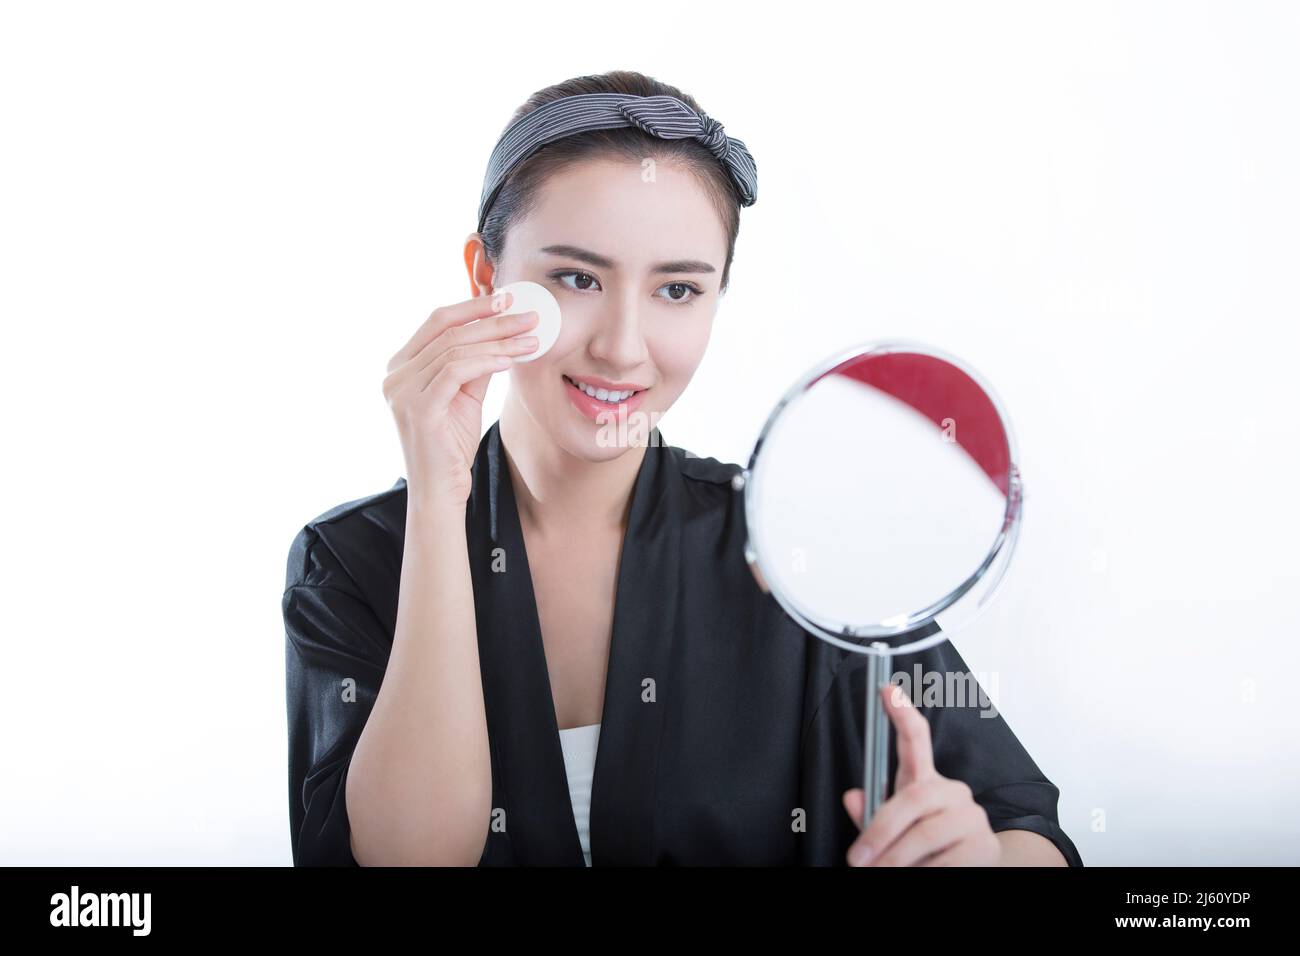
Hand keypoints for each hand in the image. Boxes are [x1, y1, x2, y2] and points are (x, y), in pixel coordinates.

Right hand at [382, 290, 538, 505]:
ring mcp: (402, 391)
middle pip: (448, 330)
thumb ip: (475, 363)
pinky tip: (510, 360)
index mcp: (401, 366)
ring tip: (530, 340)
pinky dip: (487, 361)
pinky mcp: (418, 408)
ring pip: (455, 348)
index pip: (437, 321)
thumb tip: (502, 332)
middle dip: (493, 320)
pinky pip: (456, 371)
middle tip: (529, 315)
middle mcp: (394, 374)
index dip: (474, 307)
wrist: (440, 491)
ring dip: (499, 341)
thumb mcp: (465, 395)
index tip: (509, 301)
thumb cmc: (451, 446)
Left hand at [842, 682, 1000, 865]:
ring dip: (896, 859)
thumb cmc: (926, 851)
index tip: (886, 689)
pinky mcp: (985, 845)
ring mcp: (971, 816)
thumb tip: (852, 798)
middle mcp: (952, 791)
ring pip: (925, 833)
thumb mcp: (894, 832)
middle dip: (879, 832)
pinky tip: (919, 876)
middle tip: (858, 859)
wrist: (970, 872)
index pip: (916, 740)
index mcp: (926, 783)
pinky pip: (948, 859)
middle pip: (912, 798)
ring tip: (880, 873)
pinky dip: (926, 871)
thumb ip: (873, 816)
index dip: (901, 714)